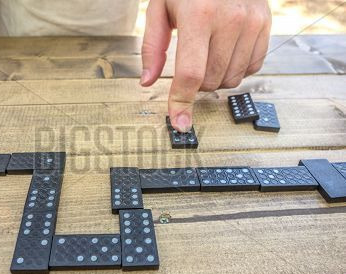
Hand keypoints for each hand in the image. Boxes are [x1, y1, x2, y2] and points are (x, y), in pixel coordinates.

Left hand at [140, 0, 271, 131]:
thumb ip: (153, 46)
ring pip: (232, 79)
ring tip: (208, 53)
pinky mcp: (265, 25)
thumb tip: (147, 82)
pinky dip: (236, 68)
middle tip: (191, 62)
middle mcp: (231, 20)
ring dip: (216, 77)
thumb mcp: (160, 7)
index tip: (180, 122)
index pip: (190, 73)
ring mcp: (252, 22)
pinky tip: (226, 50)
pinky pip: (251, 68)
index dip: (182, 102)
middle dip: (196, 83)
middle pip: (211, 81)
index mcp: (199, 15)